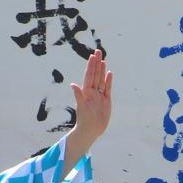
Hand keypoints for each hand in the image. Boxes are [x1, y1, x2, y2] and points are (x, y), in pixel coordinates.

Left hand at [63, 49, 112, 166]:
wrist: (91, 130)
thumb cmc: (84, 120)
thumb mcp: (81, 107)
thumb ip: (78, 95)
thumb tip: (73, 85)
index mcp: (86, 92)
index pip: (89, 76)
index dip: (90, 66)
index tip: (92, 56)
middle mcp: (93, 92)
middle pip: (95, 75)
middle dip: (96, 63)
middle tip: (98, 51)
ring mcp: (100, 95)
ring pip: (101, 80)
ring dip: (102, 70)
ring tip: (103, 59)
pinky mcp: (106, 101)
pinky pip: (108, 88)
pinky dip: (109, 81)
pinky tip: (109, 73)